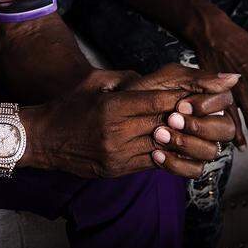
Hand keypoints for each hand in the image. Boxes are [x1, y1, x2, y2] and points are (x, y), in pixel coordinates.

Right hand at [23, 84, 193, 177]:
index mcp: (112, 107)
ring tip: (196, 131)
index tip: (195, 93)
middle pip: (163, 124)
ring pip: (162, 147)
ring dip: (180, 139)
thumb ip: (124, 78)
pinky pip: (150, 163)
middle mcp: (117, 132)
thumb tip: (152, 78)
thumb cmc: (68, 106)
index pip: (157, 102)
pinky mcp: (117, 169)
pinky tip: (176, 146)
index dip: (180, 98)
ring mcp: (117, 154)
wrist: (42, 139)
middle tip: (205, 112)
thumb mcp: (94, 82)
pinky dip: (165, 154)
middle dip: (185, 117)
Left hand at [120, 64, 239, 176]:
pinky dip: (176, 164)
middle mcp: (210, 122)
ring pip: (211, 151)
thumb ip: (199, 79)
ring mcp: (201, 144)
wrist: (120, 113)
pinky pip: (195, 170)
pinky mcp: (189, 163)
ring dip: (185, 144)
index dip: (206, 106)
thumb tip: (234, 78)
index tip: (180, 105)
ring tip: (159, 135)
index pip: (226, 102)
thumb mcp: (169, 79)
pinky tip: (157, 153)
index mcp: (210, 99)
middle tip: (171, 120)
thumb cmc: (147, 91)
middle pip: (225, 129)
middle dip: (198, 126)